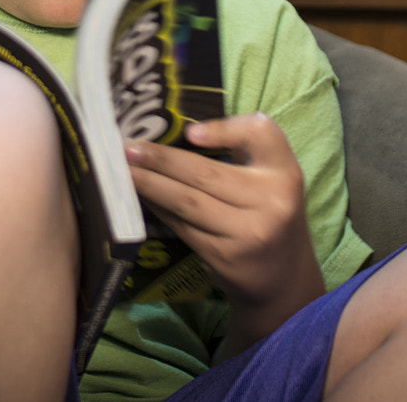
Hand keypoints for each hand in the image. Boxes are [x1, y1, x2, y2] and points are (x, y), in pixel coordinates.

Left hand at [124, 114, 321, 347]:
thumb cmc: (268, 211)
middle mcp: (270, 201)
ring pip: (186, 201)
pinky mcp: (223, 255)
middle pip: (205, 172)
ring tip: (122, 171)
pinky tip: (140, 195)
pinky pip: (181, 224)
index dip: (223, 129)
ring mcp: (246, 232)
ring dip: (149, 184)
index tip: (189, 132)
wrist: (283, 276)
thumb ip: (241, 147)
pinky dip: (157, 207)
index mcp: (284, 171)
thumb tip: (182, 133)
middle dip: (160, 159)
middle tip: (126, 148)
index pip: (259, 135)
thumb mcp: (271, 176)